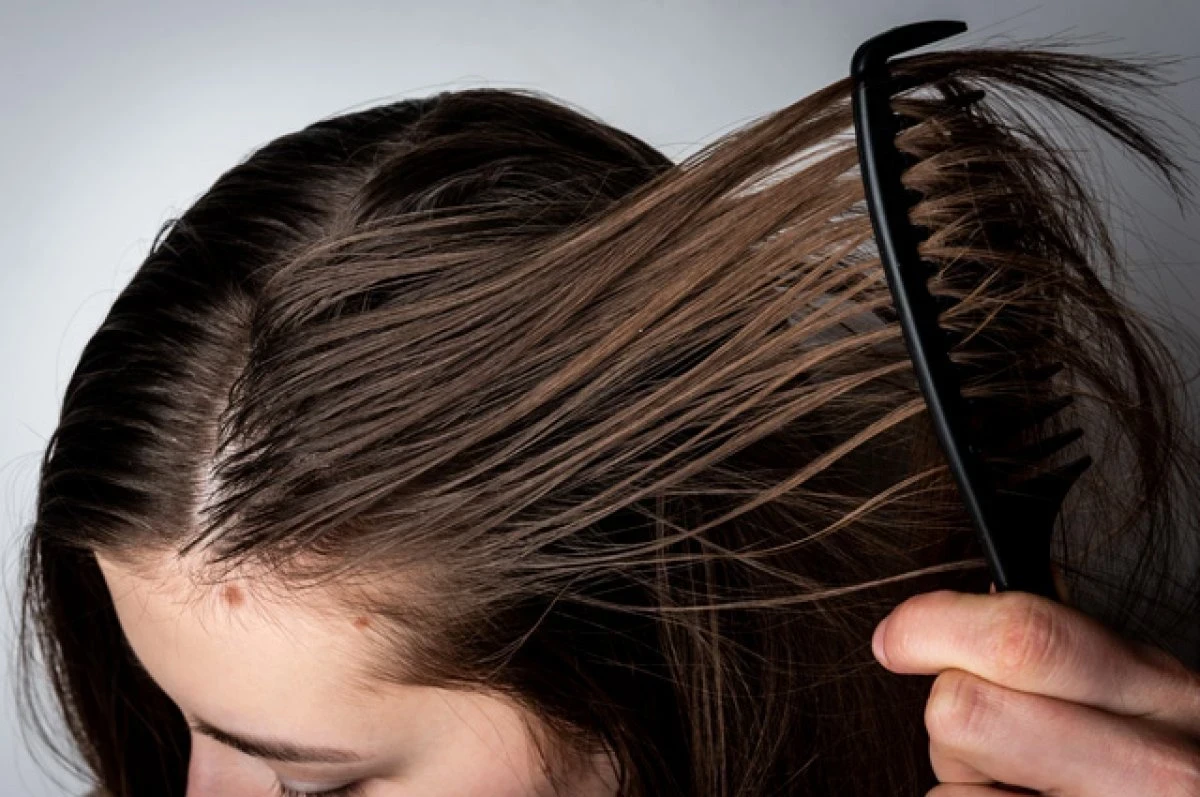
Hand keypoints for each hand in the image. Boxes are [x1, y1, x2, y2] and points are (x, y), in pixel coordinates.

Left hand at [870, 587, 1199, 795]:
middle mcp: (1151, 769)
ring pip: (948, 785)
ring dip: (962, 778)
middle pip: (964, 709)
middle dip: (951, 709)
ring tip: (1020, 783)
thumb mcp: (1136, 689)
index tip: (896, 637)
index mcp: (1158, 692)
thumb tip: (956, 608)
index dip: (932, 627)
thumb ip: (1061, 646)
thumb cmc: (1153, 761)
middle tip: (984, 727)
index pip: (1023, 639)